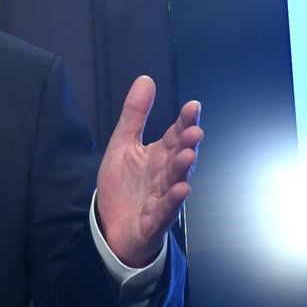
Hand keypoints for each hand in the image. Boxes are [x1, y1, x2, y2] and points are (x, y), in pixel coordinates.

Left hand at [96, 75, 201, 266]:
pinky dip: (173, 201)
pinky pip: (165, 210)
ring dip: (182, 170)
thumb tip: (145, 79)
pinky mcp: (154, 220)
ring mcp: (162, 197)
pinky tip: (181, 190)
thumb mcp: (123, 144)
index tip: (193, 106)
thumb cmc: (123, 186)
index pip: (175, 134)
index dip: (184, 122)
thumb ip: (135, 115)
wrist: (111, 226)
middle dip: (187, 145)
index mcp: (159, 155)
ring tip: (187, 156)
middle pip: (179, 156)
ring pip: (175, 181)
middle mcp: (165, 174)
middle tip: (194, 131)